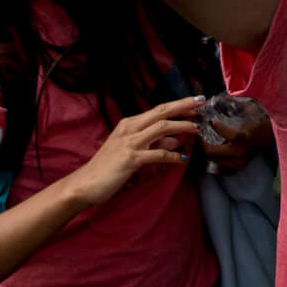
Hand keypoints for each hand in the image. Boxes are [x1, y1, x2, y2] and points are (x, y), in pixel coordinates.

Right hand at [60, 97, 202, 205]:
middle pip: (161, 112)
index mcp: (128, 124)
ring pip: (161, 128)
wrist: (85, 183)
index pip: (158, 110)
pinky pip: (158, 154)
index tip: (194, 103)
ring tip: (197, 129)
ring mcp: (129, 143)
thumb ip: (153, 144)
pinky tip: (182, 160)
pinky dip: (172, 156)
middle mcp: (129, 129)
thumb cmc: (108, 167)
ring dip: (182, 127)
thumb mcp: (132, 150)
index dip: (177, 105)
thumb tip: (175, 141)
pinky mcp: (130, 159)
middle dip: (183, 106)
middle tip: (201, 102)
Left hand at [202, 108, 273, 173]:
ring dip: (207, 149)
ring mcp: (239, 160)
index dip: (215, 126)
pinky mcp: (239, 165)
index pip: (224, 134)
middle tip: (199, 133)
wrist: (272, 135)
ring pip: (214, 158)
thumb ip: (235, 103)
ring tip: (205, 139)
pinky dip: (215, 155)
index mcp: (244, 138)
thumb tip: (220, 97)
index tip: (211, 120)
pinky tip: (216, 146)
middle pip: (212, 152)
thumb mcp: (250, 109)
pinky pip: (221, 162)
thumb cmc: (261, 121)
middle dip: (202, 142)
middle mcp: (240, 152)